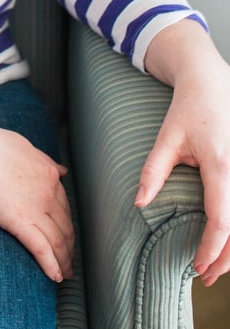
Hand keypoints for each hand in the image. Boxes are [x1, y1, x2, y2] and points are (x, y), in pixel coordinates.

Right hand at [0, 122, 74, 282]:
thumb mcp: (25, 147)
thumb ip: (45, 161)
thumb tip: (62, 170)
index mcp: (49, 174)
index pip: (64, 205)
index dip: (67, 222)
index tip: (67, 233)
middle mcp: (48, 192)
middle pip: (65, 225)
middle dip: (70, 245)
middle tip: (70, 258)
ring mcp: (36, 208)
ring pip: (58, 241)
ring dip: (64, 259)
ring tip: (65, 272)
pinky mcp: (20, 223)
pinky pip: (42, 249)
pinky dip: (52, 265)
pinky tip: (56, 276)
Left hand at [139, 21, 229, 286]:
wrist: (209, 81)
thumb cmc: (187, 109)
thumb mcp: (166, 137)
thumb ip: (153, 171)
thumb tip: (138, 204)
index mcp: (220, 165)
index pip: (220, 219)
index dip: (211, 248)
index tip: (197, 267)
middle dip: (227, 258)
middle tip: (206, 277)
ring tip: (218, 266)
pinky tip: (228, 242)